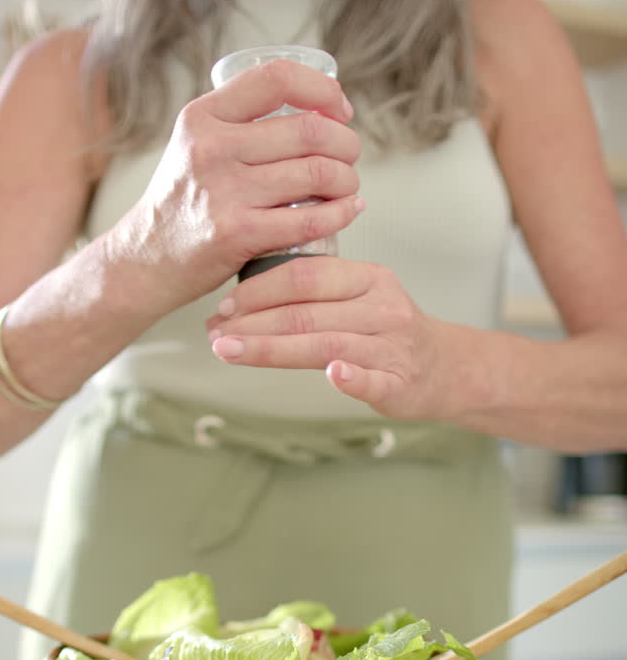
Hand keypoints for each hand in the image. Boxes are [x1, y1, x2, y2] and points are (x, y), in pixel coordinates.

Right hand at [112, 60, 362, 313]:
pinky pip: (310, 219)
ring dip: (347, 179)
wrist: (146, 260)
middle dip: (345, 142)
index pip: (276, 77)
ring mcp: (224, 192)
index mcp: (203, 116)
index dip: (322, 89)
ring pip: (317, 172)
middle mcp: (211, 148)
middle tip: (349, 156)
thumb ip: (240, 123)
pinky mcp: (237, 234)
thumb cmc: (184, 203)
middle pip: (308, 130)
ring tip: (347, 185)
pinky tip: (348, 210)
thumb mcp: (195, 145)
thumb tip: (317, 109)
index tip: (339, 110)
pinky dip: (341, 213)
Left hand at [207, 256, 450, 419]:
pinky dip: (353, 378)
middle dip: (253, 323)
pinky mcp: (400, 383)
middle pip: (306, 311)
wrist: (446, 368)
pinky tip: (333, 376)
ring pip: (326, 343)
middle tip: (214, 335)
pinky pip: (374, 379)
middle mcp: (381, 307)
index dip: (258, 290)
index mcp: (368, 279)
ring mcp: (391, 347)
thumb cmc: (387, 334)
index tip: (224, 307)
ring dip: (273, 348)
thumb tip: (241, 303)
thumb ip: (313, 297)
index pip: (304, 276)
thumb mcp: (358, 300)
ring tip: (230, 351)